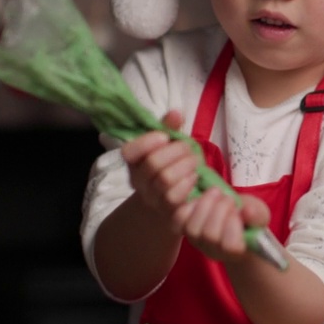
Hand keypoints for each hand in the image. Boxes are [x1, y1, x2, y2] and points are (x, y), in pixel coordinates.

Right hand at [122, 110, 200, 224]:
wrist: (167, 201)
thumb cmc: (168, 165)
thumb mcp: (166, 144)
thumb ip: (168, 128)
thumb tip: (177, 113)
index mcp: (133, 161)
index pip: (128, 152)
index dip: (146, 142)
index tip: (164, 136)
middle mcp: (138, 180)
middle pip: (153, 164)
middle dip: (176, 151)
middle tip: (189, 147)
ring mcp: (151, 198)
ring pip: (165, 180)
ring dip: (186, 166)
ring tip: (195, 160)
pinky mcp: (166, 211)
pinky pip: (175, 197)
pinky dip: (188, 183)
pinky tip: (195, 176)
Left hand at [176, 187, 270, 263]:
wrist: (230, 221)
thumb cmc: (248, 220)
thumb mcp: (259, 214)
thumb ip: (256, 214)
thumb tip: (247, 211)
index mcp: (235, 250)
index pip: (230, 246)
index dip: (234, 226)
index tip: (240, 211)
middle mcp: (213, 249)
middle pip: (210, 235)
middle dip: (220, 211)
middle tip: (228, 197)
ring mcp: (197, 240)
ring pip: (192, 228)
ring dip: (205, 205)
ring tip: (216, 192)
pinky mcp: (184, 227)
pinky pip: (179, 218)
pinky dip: (189, 203)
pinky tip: (201, 194)